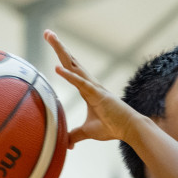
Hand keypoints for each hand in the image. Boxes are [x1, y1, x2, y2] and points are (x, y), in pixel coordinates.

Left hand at [44, 31, 143, 145]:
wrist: (130, 129)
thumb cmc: (112, 128)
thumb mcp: (87, 131)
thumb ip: (75, 135)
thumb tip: (66, 144)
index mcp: (87, 89)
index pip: (71, 68)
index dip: (61, 56)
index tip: (52, 43)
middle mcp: (89, 83)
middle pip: (71, 61)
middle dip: (59, 46)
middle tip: (47, 33)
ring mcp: (93, 87)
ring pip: (74, 66)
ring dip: (62, 52)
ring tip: (51, 38)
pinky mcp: (97, 95)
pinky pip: (80, 84)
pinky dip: (69, 76)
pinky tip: (57, 68)